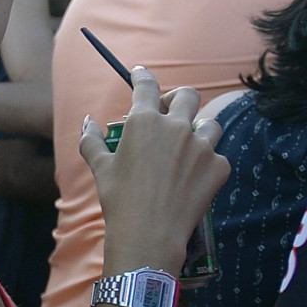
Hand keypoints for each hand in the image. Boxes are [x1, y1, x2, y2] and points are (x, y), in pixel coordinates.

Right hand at [78, 67, 229, 269]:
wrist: (149, 233)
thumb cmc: (119, 199)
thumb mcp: (100, 168)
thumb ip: (92, 140)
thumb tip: (87, 122)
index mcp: (144, 122)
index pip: (146, 86)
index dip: (142, 76)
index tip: (140, 73)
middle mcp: (176, 127)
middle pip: (188, 95)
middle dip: (179, 99)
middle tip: (170, 111)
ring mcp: (202, 146)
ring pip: (210, 124)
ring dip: (200, 130)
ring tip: (188, 146)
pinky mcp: (219, 166)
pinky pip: (217, 157)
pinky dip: (207, 164)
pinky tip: (195, 179)